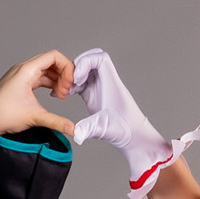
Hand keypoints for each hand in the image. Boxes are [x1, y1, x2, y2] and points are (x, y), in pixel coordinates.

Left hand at [0, 51, 75, 139]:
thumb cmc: (1, 115)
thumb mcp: (33, 117)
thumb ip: (56, 122)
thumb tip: (73, 129)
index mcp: (27, 70)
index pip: (54, 56)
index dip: (67, 68)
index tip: (70, 84)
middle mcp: (24, 69)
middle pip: (51, 61)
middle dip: (63, 75)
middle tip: (66, 93)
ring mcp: (21, 75)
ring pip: (46, 69)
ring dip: (57, 80)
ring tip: (61, 96)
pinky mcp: (20, 83)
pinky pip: (39, 76)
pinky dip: (49, 83)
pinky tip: (53, 95)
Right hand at [72, 48, 199, 198]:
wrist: (136, 140)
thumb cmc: (127, 132)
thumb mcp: (105, 129)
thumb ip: (89, 129)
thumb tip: (76, 135)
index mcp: (112, 84)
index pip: (100, 59)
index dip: (86, 62)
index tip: (76, 77)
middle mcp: (107, 83)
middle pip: (91, 60)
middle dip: (76, 66)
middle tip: (67, 81)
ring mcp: (101, 89)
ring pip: (85, 71)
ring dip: (72, 76)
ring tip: (63, 91)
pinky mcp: (96, 97)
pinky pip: (82, 83)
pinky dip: (72, 86)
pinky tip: (64, 95)